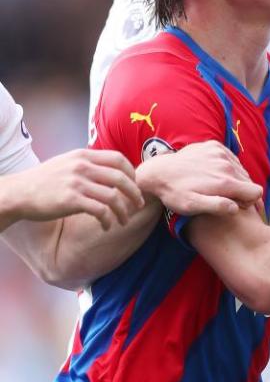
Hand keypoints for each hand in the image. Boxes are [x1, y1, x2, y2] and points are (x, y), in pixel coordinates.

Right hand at [4, 149, 143, 230]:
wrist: (18, 193)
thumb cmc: (44, 181)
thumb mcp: (67, 163)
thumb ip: (88, 163)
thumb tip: (113, 170)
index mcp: (83, 155)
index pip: (118, 159)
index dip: (132, 172)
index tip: (135, 184)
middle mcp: (82, 166)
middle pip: (121, 178)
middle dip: (135, 193)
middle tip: (139, 204)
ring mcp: (77, 183)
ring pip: (113, 197)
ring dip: (123, 211)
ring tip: (124, 220)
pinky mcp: (71, 200)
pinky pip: (100, 210)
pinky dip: (108, 220)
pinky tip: (107, 226)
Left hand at [136, 141, 262, 215]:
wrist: (158, 172)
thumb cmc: (175, 193)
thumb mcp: (192, 206)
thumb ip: (217, 207)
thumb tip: (236, 208)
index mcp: (224, 181)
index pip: (256, 192)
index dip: (249, 202)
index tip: (237, 205)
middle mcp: (226, 164)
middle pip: (249, 181)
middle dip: (242, 191)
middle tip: (225, 198)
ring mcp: (221, 153)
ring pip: (242, 170)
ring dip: (235, 179)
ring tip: (218, 187)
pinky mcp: (214, 145)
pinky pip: (232, 158)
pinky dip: (228, 167)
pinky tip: (214, 174)